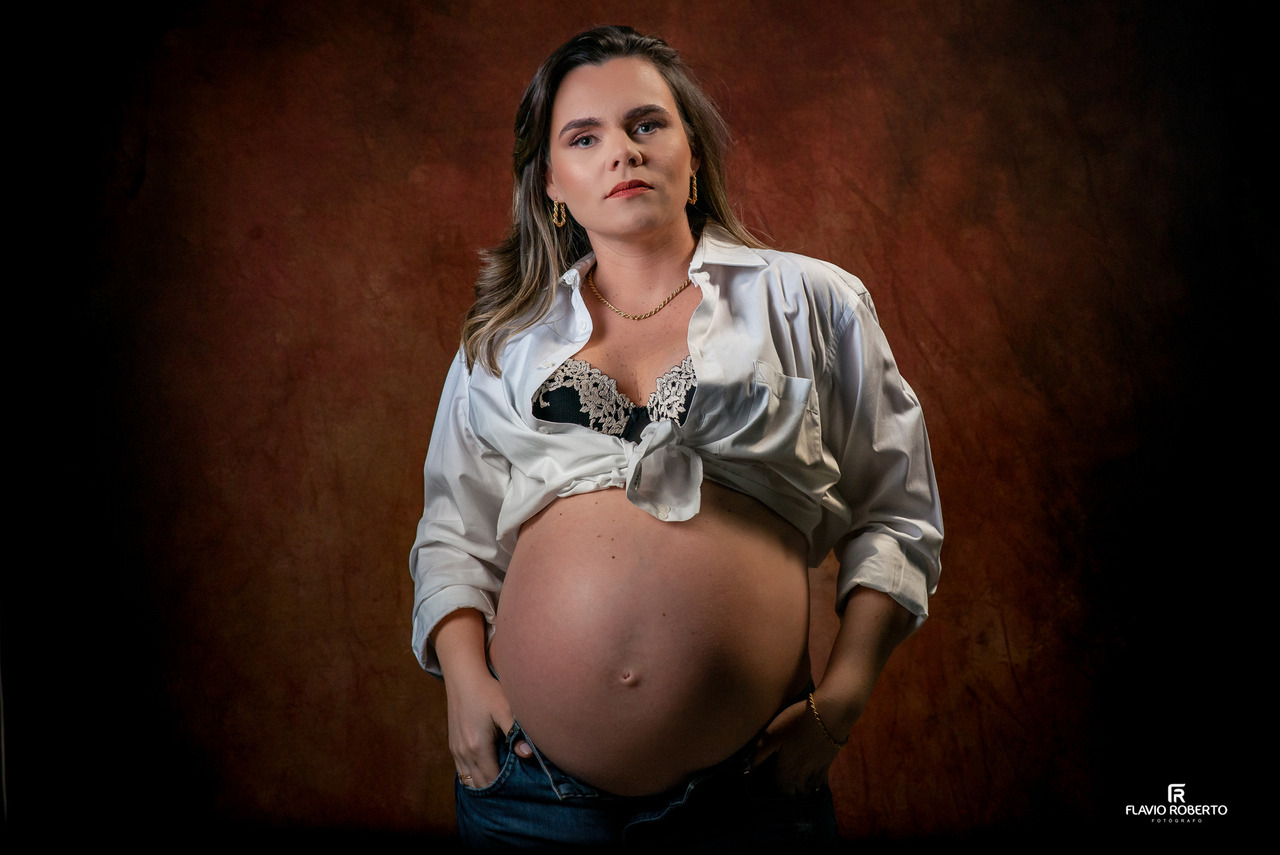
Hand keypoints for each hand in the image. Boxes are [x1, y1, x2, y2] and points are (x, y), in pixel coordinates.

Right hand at [446, 669, 533, 787]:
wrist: (463, 678)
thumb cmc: (487, 691)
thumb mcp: (505, 709)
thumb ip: (516, 733)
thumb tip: (528, 755)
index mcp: (477, 747)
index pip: (492, 779)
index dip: (506, 786)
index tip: (521, 786)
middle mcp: (464, 753)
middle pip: (480, 784)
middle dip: (496, 788)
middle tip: (514, 788)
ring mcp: (456, 750)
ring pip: (470, 780)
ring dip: (484, 783)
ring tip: (502, 783)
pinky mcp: (453, 746)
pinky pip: (462, 771)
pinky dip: (474, 775)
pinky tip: (487, 772)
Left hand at [750, 694, 851, 794]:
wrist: (829, 714)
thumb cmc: (796, 723)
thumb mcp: (770, 736)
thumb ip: (758, 755)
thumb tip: (746, 770)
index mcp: (787, 774)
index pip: (779, 793)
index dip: (772, 790)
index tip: (767, 784)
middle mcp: (803, 778)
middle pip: (795, 795)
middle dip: (788, 793)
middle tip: (781, 784)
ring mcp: (818, 772)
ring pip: (809, 790)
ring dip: (802, 790)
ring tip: (795, 783)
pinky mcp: (828, 763)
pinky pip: (821, 781)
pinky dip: (815, 782)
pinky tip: (811, 775)